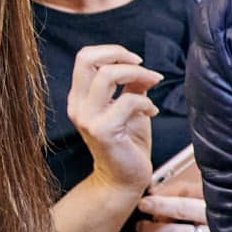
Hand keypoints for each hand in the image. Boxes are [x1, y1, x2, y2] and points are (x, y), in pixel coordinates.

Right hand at [67, 44, 160, 197]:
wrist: (124, 179)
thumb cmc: (128, 143)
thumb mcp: (130, 107)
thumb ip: (131, 85)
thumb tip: (140, 66)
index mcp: (80, 97)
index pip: (84, 57)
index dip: (111, 52)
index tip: (135, 60)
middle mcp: (78, 105)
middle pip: (87, 59)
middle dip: (120, 55)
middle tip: (143, 66)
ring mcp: (88, 118)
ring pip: (107, 75)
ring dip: (137, 74)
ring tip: (152, 84)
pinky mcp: (103, 131)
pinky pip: (127, 101)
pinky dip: (146, 102)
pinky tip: (153, 112)